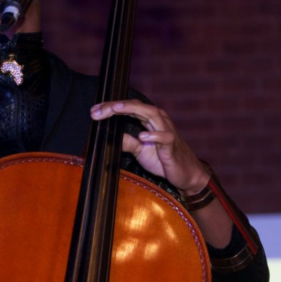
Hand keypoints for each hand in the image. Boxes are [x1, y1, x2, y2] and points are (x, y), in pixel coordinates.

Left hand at [90, 100, 210, 194]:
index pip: (129, 108)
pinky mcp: (173, 146)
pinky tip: (142, 136)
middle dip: (116, 106)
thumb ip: (128, 142)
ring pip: (151, 114)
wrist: (186, 174)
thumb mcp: (140, 151)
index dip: (111, 108)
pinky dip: (154, 135)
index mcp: (150, 120)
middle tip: (97, 111)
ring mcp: (167, 132)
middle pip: (137, 106)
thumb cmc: (164, 160)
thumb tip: (111, 136)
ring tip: (116, 109)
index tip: (93, 112)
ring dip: (132, 110)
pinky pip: (165, 137)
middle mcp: (159, 121)